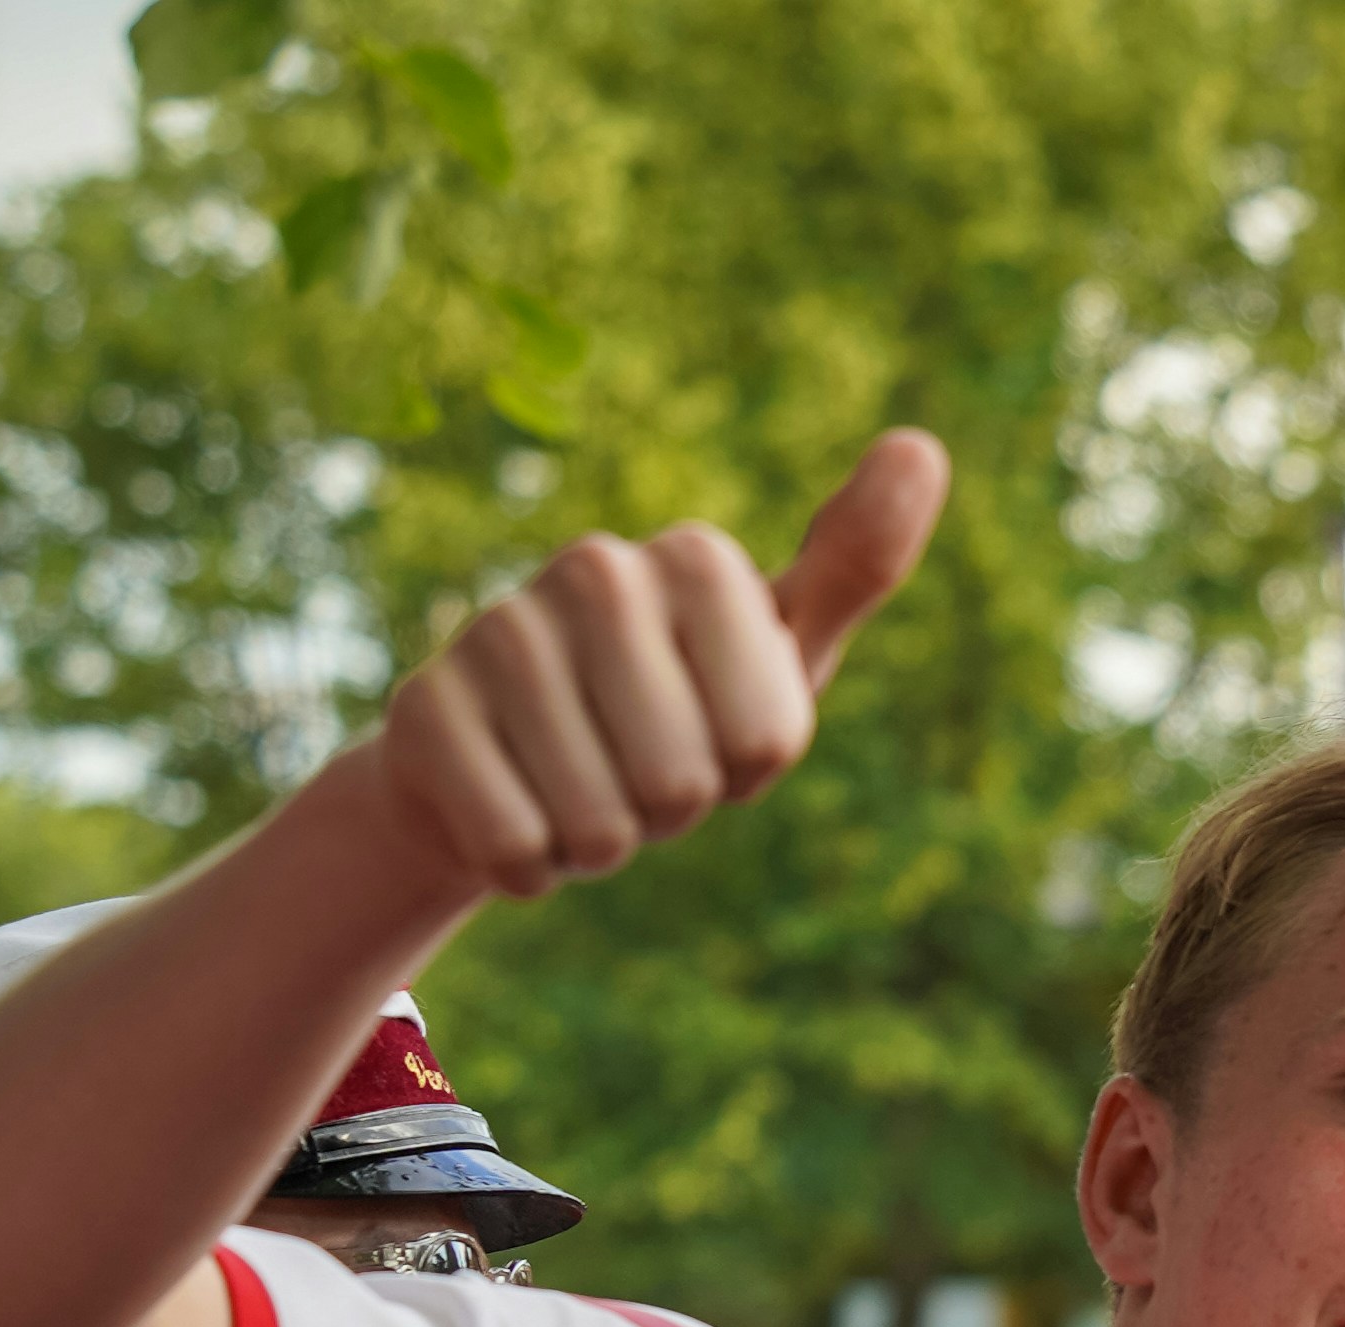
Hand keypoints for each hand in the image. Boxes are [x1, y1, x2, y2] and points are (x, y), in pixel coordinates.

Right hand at [353, 428, 950, 898]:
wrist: (512, 761)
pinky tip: (515, 809)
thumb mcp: (783, 648)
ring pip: (598, 824)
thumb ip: (857, 562)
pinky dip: (525, 863)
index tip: (715, 731)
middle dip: (672, 811)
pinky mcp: (424, 707)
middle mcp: (595, 570)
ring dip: (598, 842)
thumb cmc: (677, 706)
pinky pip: (513, 845)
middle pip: (684, 783)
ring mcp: (498, 630)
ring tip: (580, 785)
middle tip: (640, 767)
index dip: (748, 771)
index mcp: (700, 560)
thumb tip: (921, 445)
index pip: (767, 741)